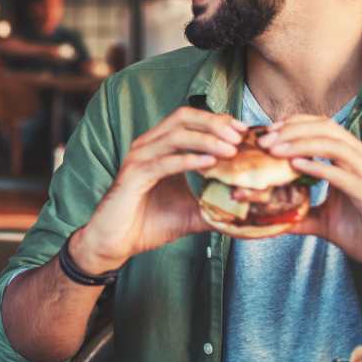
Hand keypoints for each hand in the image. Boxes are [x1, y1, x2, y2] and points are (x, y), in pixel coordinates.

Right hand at [73, 107, 246, 273]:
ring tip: (231, 149)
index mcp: (160, 147)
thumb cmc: (148, 224)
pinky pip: (165, 161)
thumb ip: (214, 205)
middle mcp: (148, 145)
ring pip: (175, 135)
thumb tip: (245, 209)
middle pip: (183, 118)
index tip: (244, 131)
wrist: (116, 243)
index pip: (191, 120)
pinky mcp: (134, 176)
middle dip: (214, 122)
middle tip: (240, 136)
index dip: (218, 120)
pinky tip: (210, 163)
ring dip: (207, 139)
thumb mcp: (190, 212)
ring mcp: (139, 158)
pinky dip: (189, 159)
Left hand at [258, 116, 361, 280]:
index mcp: (355, 158)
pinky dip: (317, 166)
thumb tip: (271, 217)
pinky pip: (341, 173)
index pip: (324, 126)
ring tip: (274, 151)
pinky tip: (296, 166)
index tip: (268, 133)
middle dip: (292, 130)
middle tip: (265, 141)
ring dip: (300, 143)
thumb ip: (301, 213)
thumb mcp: (325, 220)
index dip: (295, 124)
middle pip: (326, 128)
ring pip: (333, 144)